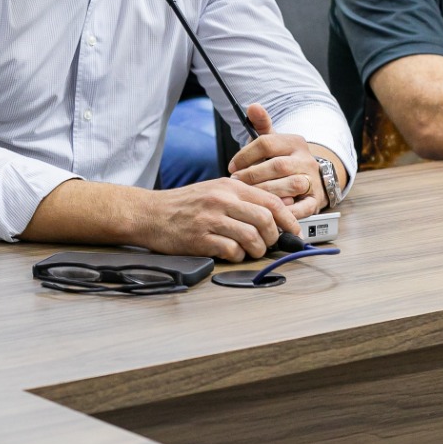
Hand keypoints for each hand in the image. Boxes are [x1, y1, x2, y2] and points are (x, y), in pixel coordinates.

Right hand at [138, 176, 299, 260]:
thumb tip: (273, 214)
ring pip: (251, 237)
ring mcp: (210, 219)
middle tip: (268, 243)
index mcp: (228, 187)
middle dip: (273, 237)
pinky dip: (237, 256)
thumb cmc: (183, 205)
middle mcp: (221, 200)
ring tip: (250, 251)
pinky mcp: (200, 239)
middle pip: (265, 220)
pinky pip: (231, 251)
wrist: (149, 213)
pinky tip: (231, 254)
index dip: (288, 218)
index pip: (270, 201)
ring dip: (257, 249)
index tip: (293, 230)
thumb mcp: (213, 190)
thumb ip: (240, 198)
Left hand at [228, 104, 327, 217]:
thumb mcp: (273, 141)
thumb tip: (253, 106)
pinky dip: (287, 211)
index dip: (245, 155)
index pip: (267, 143)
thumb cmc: (283, 160)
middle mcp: (306, 160)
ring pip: (291, 185)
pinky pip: (304, 207)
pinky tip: (270, 211)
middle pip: (278, 165)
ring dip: (267, 191)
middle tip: (236, 182)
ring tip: (250, 196)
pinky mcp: (316, 200)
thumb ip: (261, 125)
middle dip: (253, 175)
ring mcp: (313, 180)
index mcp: (294, 142)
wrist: (311, 178)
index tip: (231, 166)